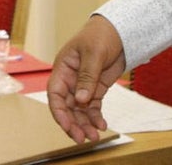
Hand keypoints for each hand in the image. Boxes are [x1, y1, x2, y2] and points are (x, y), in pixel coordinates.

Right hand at [46, 14, 125, 142]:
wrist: (116, 33)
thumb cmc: (99, 36)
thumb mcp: (93, 54)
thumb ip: (87, 77)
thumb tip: (80, 99)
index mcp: (62, 68)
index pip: (54, 93)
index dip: (58, 110)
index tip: (67, 125)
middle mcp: (69, 79)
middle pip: (66, 105)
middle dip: (72, 123)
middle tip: (82, 138)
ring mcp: (82, 85)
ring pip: (79, 109)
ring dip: (84, 123)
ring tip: (93, 136)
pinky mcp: (95, 89)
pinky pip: (92, 107)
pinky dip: (95, 117)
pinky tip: (101, 125)